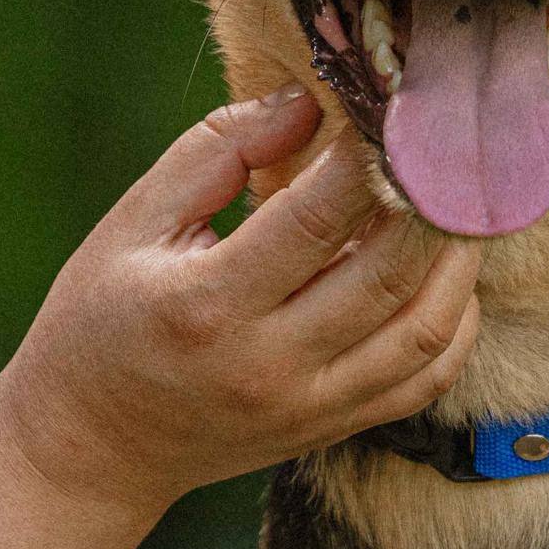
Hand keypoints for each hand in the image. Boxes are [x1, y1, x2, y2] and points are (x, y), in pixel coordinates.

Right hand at [0, 89, 481, 517]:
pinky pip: (426, 379)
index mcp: (208, 304)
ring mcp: (308, 406)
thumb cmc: (102, 319)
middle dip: (431, 200)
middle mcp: (267, 364)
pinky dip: (454, 321)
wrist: (91, 448)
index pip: (318, 216)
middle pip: (390, 272)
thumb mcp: (135, 222)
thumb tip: (308, 100)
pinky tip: (444, 273)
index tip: (388, 106)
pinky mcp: (332, 427)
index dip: (367, 154)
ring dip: (457, 259)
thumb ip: (219, 152)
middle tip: (445, 144)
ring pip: (426, 329)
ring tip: (456, 201)